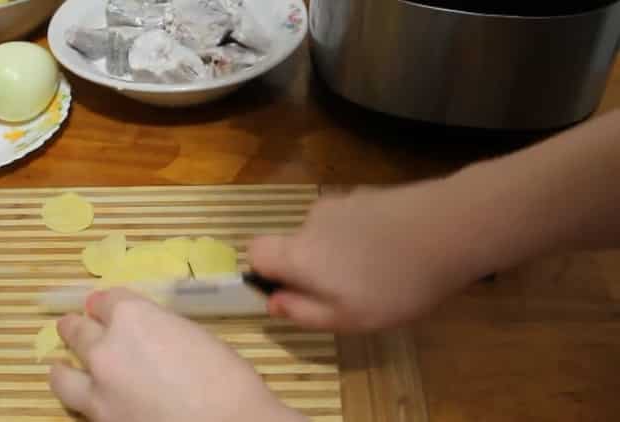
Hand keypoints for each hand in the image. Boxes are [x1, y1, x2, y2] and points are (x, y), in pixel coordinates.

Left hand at [49, 288, 305, 421]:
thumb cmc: (227, 377)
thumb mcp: (196, 338)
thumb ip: (163, 333)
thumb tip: (153, 341)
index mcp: (133, 316)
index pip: (107, 300)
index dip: (107, 303)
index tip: (106, 306)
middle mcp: (106, 347)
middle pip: (79, 330)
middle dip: (78, 327)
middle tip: (74, 326)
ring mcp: (97, 388)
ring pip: (63, 372)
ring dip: (63, 365)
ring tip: (60, 365)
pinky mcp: (97, 420)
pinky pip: (76, 406)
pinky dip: (78, 399)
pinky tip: (84, 399)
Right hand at [249, 183, 481, 331]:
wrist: (452, 228)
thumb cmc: (395, 284)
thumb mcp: (348, 318)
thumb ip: (303, 312)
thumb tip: (273, 302)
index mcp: (299, 252)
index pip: (255, 251)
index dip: (265, 272)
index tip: (293, 292)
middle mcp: (312, 220)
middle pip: (294, 244)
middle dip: (311, 268)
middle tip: (349, 292)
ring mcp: (342, 202)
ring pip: (325, 233)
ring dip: (340, 253)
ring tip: (380, 272)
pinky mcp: (370, 194)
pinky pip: (351, 221)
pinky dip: (363, 237)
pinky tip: (395, 251)